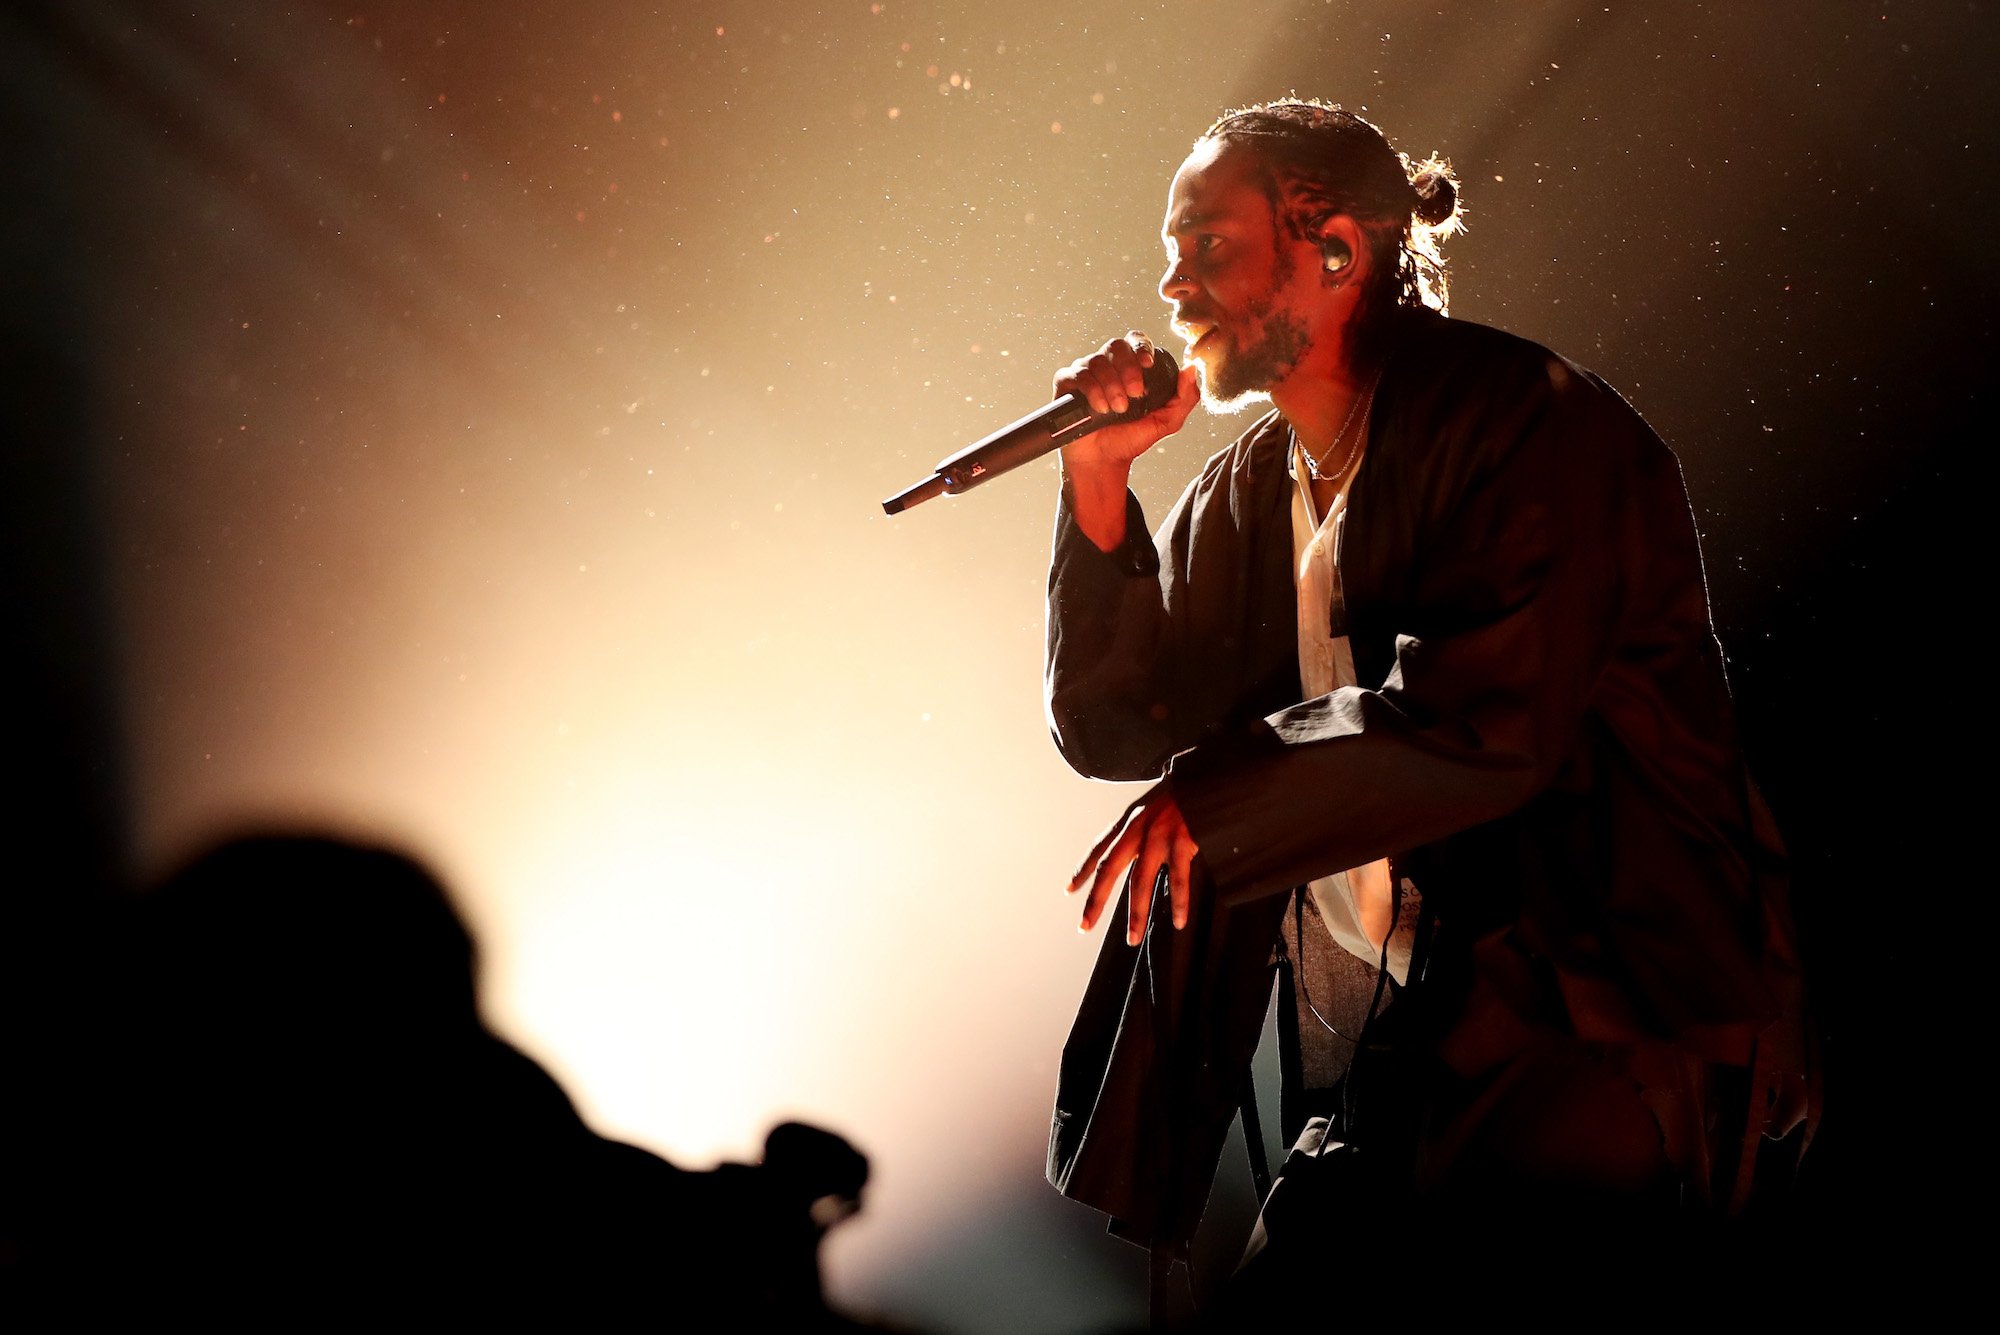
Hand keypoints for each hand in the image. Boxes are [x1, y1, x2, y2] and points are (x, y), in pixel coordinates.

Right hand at [1053, 333, 1199, 551]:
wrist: (1104, 461)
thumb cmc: (1131, 438)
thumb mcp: (1166, 421)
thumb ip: (1185, 398)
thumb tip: (1193, 368)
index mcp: (1130, 366)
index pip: (1135, 340)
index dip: (1141, 346)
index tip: (1148, 364)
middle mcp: (1107, 365)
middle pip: (1116, 345)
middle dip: (1128, 368)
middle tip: (1135, 395)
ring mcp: (1085, 372)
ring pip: (1098, 361)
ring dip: (1112, 386)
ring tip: (1117, 410)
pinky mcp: (1066, 384)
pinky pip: (1077, 374)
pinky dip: (1092, 390)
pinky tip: (1100, 409)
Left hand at [1066, 786, 1200, 946]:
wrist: (1206, 780)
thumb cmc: (1180, 799)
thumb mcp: (1151, 810)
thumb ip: (1139, 833)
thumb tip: (1132, 860)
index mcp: (1128, 822)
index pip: (1099, 848)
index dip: (1083, 869)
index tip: (1069, 890)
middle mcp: (1137, 829)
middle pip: (1110, 869)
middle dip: (1095, 900)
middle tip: (1085, 925)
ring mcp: (1159, 836)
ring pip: (1140, 881)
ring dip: (1136, 913)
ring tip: (1133, 937)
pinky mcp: (1182, 842)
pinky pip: (1179, 879)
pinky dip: (1179, 902)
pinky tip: (1178, 920)